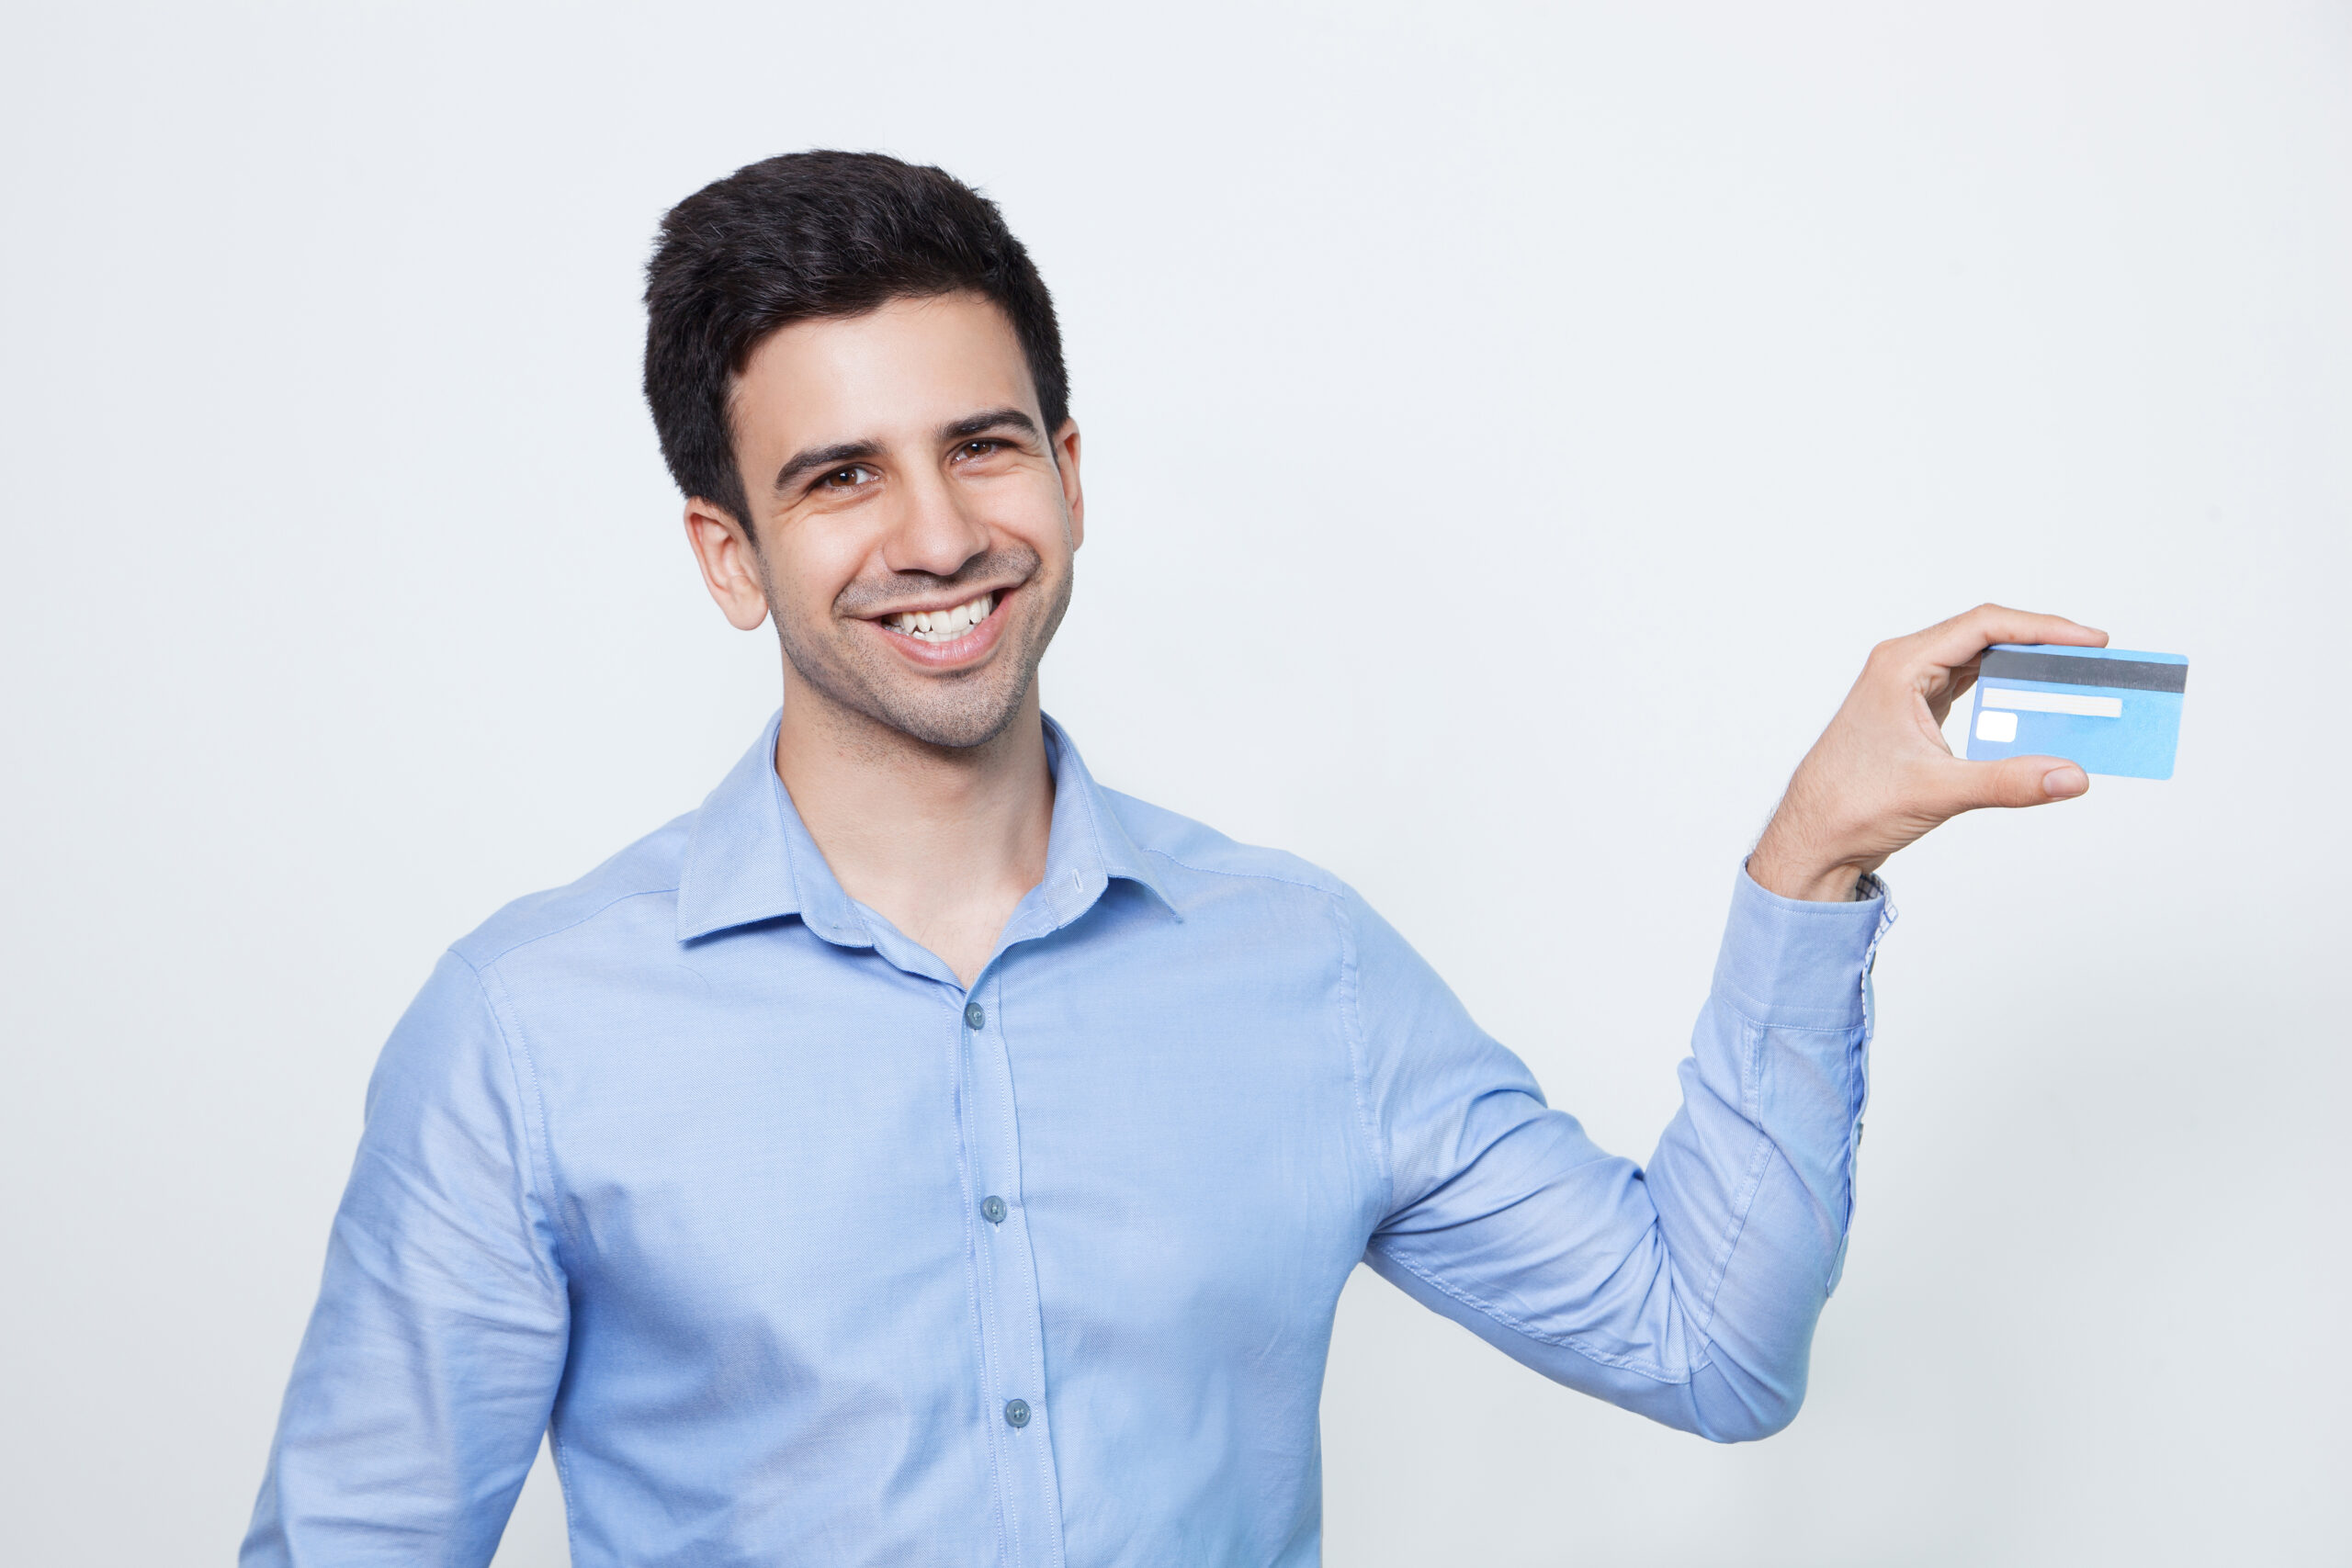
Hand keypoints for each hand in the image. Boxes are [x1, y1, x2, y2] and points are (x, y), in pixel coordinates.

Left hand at [1746, 604, 2108, 901]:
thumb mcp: (1939, 791)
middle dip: (2043, 646)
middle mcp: (1903, 667)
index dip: (2042, 628)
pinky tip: (2039, 707)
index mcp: (1900, 665)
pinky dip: (2007, 695)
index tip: (2090, 640)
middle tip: (2095, 661)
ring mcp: (1909, 689)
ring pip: (1980, 663)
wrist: (1812, 837)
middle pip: (1986, 638)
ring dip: (2027, 671)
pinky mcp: (1916, 713)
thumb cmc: (1850, 806)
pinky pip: (1971, 689)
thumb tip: (2072, 776)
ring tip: (2077, 680)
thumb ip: (2010, 782)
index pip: (1984, 626)